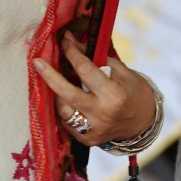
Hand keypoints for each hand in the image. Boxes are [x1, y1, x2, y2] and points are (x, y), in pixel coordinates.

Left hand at [33, 31, 155, 146]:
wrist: (144, 122)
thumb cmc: (132, 91)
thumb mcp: (120, 71)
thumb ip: (94, 57)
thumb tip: (70, 40)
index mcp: (114, 94)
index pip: (85, 70)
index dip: (72, 52)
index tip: (63, 40)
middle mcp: (102, 113)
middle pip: (67, 93)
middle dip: (49, 76)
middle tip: (36, 61)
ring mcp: (94, 129)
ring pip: (63, 110)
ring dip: (56, 93)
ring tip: (56, 82)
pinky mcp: (88, 140)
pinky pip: (67, 123)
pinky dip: (64, 109)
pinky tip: (64, 99)